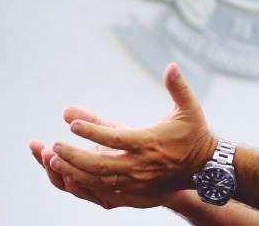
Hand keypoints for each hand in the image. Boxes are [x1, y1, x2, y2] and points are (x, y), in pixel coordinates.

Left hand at [48, 63, 217, 196]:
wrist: (205, 168)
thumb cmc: (194, 134)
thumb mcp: (189, 108)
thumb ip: (178, 87)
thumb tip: (171, 65)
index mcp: (149, 142)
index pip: (115, 138)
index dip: (92, 132)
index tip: (72, 124)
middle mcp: (141, 165)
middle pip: (101, 165)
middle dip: (74, 156)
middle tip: (54, 146)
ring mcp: (137, 182)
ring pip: (99, 181)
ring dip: (74, 171)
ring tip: (53, 160)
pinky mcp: (136, 193)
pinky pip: (104, 192)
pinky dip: (84, 185)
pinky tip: (68, 175)